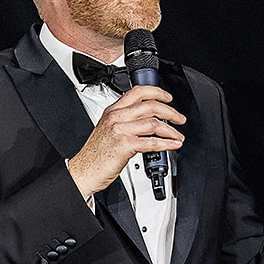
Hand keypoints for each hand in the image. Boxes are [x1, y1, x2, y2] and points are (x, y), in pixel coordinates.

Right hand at [66, 85, 185, 197]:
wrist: (83, 171)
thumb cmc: (95, 155)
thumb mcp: (107, 130)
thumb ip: (124, 121)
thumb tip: (147, 120)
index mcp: (112, 111)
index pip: (137, 92)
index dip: (157, 92)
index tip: (168, 98)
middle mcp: (116, 118)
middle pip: (150, 106)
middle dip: (170, 112)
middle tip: (179, 119)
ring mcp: (120, 130)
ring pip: (154, 123)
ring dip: (171, 130)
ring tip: (178, 135)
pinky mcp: (125, 145)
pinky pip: (151, 142)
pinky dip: (166, 143)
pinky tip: (172, 145)